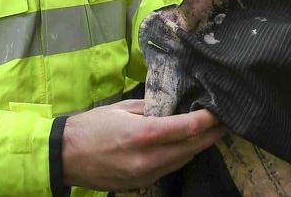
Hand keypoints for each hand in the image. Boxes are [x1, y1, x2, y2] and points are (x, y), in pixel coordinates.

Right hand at [62, 99, 223, 190]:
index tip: (220, 110)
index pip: (188, 127)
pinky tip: (185, 145)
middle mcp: (148, 158)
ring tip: (209, 131)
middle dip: (211, 134)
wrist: (65, 157)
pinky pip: (171, 168)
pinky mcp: (142, 184)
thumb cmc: (92, 126)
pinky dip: (182, 155)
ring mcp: (146, 175)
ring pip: (185, 160)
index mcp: (143, 134)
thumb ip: (153, 108)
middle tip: (224, 120)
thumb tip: (176, 106)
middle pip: (193, 147)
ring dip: (199, 146)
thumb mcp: (123, 108)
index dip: (209, 119)